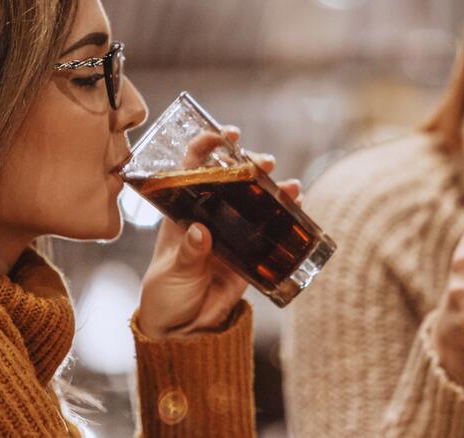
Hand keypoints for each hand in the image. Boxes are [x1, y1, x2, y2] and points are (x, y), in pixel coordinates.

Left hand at [136, 126, 302, 338]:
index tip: (224, 135)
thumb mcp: (172, 274)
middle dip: (249, 163)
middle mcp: (209, 215)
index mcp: (182, 212)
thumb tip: (199, 231)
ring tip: (290, 186)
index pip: (191, 168)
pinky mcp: (250, 253)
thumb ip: (187, 254)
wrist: (183, 329)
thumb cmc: (166, 295)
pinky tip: (298, 206)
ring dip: (274, 188)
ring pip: (255, 200)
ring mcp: (232, 232)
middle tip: (264, 161)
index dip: (206, 146)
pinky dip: (286, 216)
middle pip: (231, 178)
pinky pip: (271, 230)